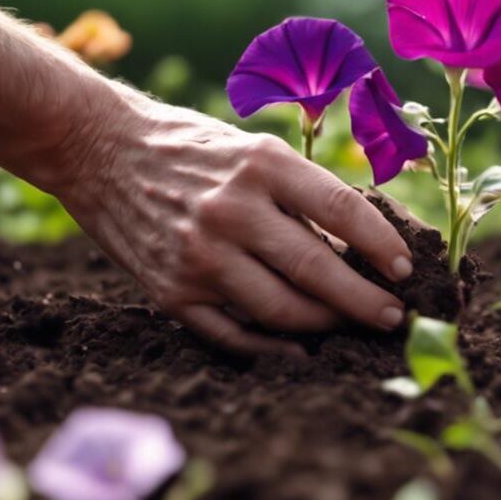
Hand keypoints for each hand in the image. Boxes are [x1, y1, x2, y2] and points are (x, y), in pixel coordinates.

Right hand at [54, 94, 413, 356]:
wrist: (96, 150)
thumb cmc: (189, 149)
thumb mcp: (250, 150)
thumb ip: (300, 195)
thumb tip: (361, 243)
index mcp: (260, 166)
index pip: (341, 210)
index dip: (382, 244)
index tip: (404, 269)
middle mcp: (231, 211)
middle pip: (317, 269)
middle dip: (364, 300)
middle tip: (392, 316)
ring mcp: (198, 256)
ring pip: (281, 310)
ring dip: (325, 325)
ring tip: (349, 325)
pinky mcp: (170, 291)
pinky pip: (234, 336)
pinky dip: (273, 349)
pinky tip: (300, 350)